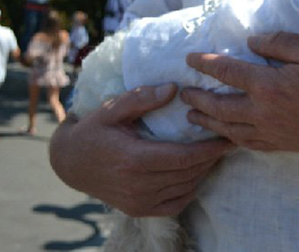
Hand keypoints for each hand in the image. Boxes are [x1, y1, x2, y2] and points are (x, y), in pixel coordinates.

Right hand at [49, 84, 233, 216]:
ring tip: (216, 152)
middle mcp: (138, 185)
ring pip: (185, 188)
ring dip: (204, 171)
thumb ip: (142, 98)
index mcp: (134, 159)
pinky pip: (175, 204)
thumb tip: (174, 88)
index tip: (227, 137)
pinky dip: (191, 189)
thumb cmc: (94, 130)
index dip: (210, 149)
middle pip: (189, 173)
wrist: (70, 162)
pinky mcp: (138, 209)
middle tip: (228, 139)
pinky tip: (197, 172)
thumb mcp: (113, 108)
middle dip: (212, 157)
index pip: (184, 158)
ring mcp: (138, 202)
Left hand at [183, 32, 298, 154]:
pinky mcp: (278, 144)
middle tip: (183, 93)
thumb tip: (250, 42)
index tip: (189, 59)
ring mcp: (268, 131)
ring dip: (206, 121)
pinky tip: (224, 135)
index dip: (205, 63)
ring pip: (227, 128)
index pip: (227, 71)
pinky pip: (245, 143)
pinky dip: (229, 139)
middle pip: (219, 105)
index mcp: (267, 84)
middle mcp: (261, 111)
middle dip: (198, 98)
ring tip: (191, 116)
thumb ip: (278, 42)